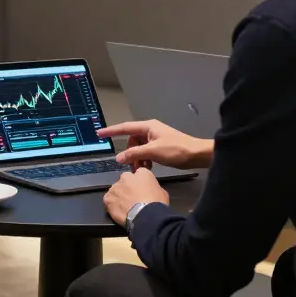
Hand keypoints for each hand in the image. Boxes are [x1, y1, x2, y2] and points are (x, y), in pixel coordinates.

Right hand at [98, 120, 212, 169]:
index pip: (125, 128)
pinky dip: (144, 160)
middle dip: (129, 153)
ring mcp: (156, 138)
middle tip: (130, 165)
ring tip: (141, 169)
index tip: (99, 133)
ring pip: (139, 148)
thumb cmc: (176, 150)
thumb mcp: (153, 152)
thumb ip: (134, 154)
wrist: (197, 155)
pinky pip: (146, 152)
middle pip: (132, 141)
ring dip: (137, 158)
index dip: (111, 131)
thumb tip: (119, 157)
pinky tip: (148, 168)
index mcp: (148, 127)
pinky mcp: (160, 147)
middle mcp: (150, 130)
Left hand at [104, 168, 168, 226]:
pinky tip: (118, 211)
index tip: (141, 189)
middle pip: (125, 180)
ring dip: (119, 196)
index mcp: (142, 173)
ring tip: (125, 206)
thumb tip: (149, 190)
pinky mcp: (108, 198)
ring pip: (116, 189)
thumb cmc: (157, 203)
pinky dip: (112, 204)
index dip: (139, 182)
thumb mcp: (162, 192)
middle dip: (127, 187)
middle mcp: (126, 176)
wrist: (146, 216)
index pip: (139, 173)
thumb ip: (152, 187)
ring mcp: (115, 187)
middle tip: (133, 198)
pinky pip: (108, 199)